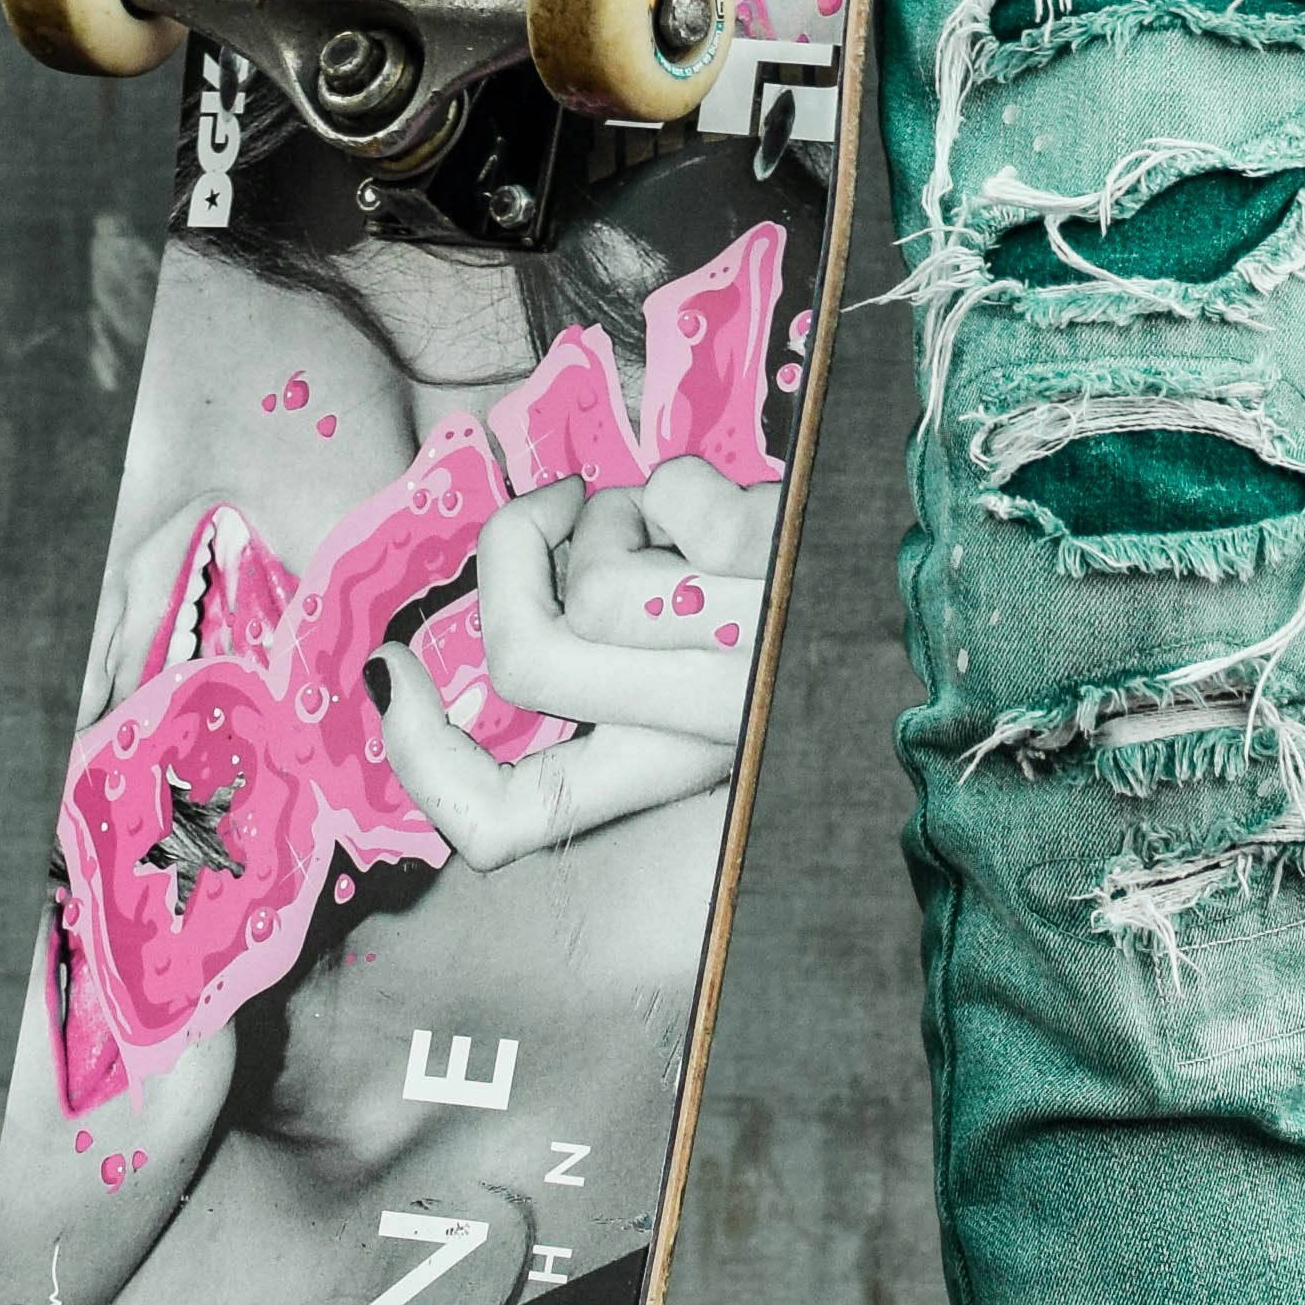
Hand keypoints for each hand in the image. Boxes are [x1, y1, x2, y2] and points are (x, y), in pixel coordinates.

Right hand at [366, 465, 781, 867]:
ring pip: (595, 584)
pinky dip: (682, 483)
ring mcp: (753, 660)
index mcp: (671, 781)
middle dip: (508, 561)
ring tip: (670, 521)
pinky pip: (670, 504)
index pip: (510, 821)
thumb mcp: (686, 675)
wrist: (912, 566)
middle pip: (530, 665)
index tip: (392, 672)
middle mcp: (712, 741)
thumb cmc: (783, 607)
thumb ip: (588, 671)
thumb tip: (464, 632)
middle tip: (541, 512)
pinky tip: (730, 509)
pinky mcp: (783, 578)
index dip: (423, 760)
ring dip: (609, 516)